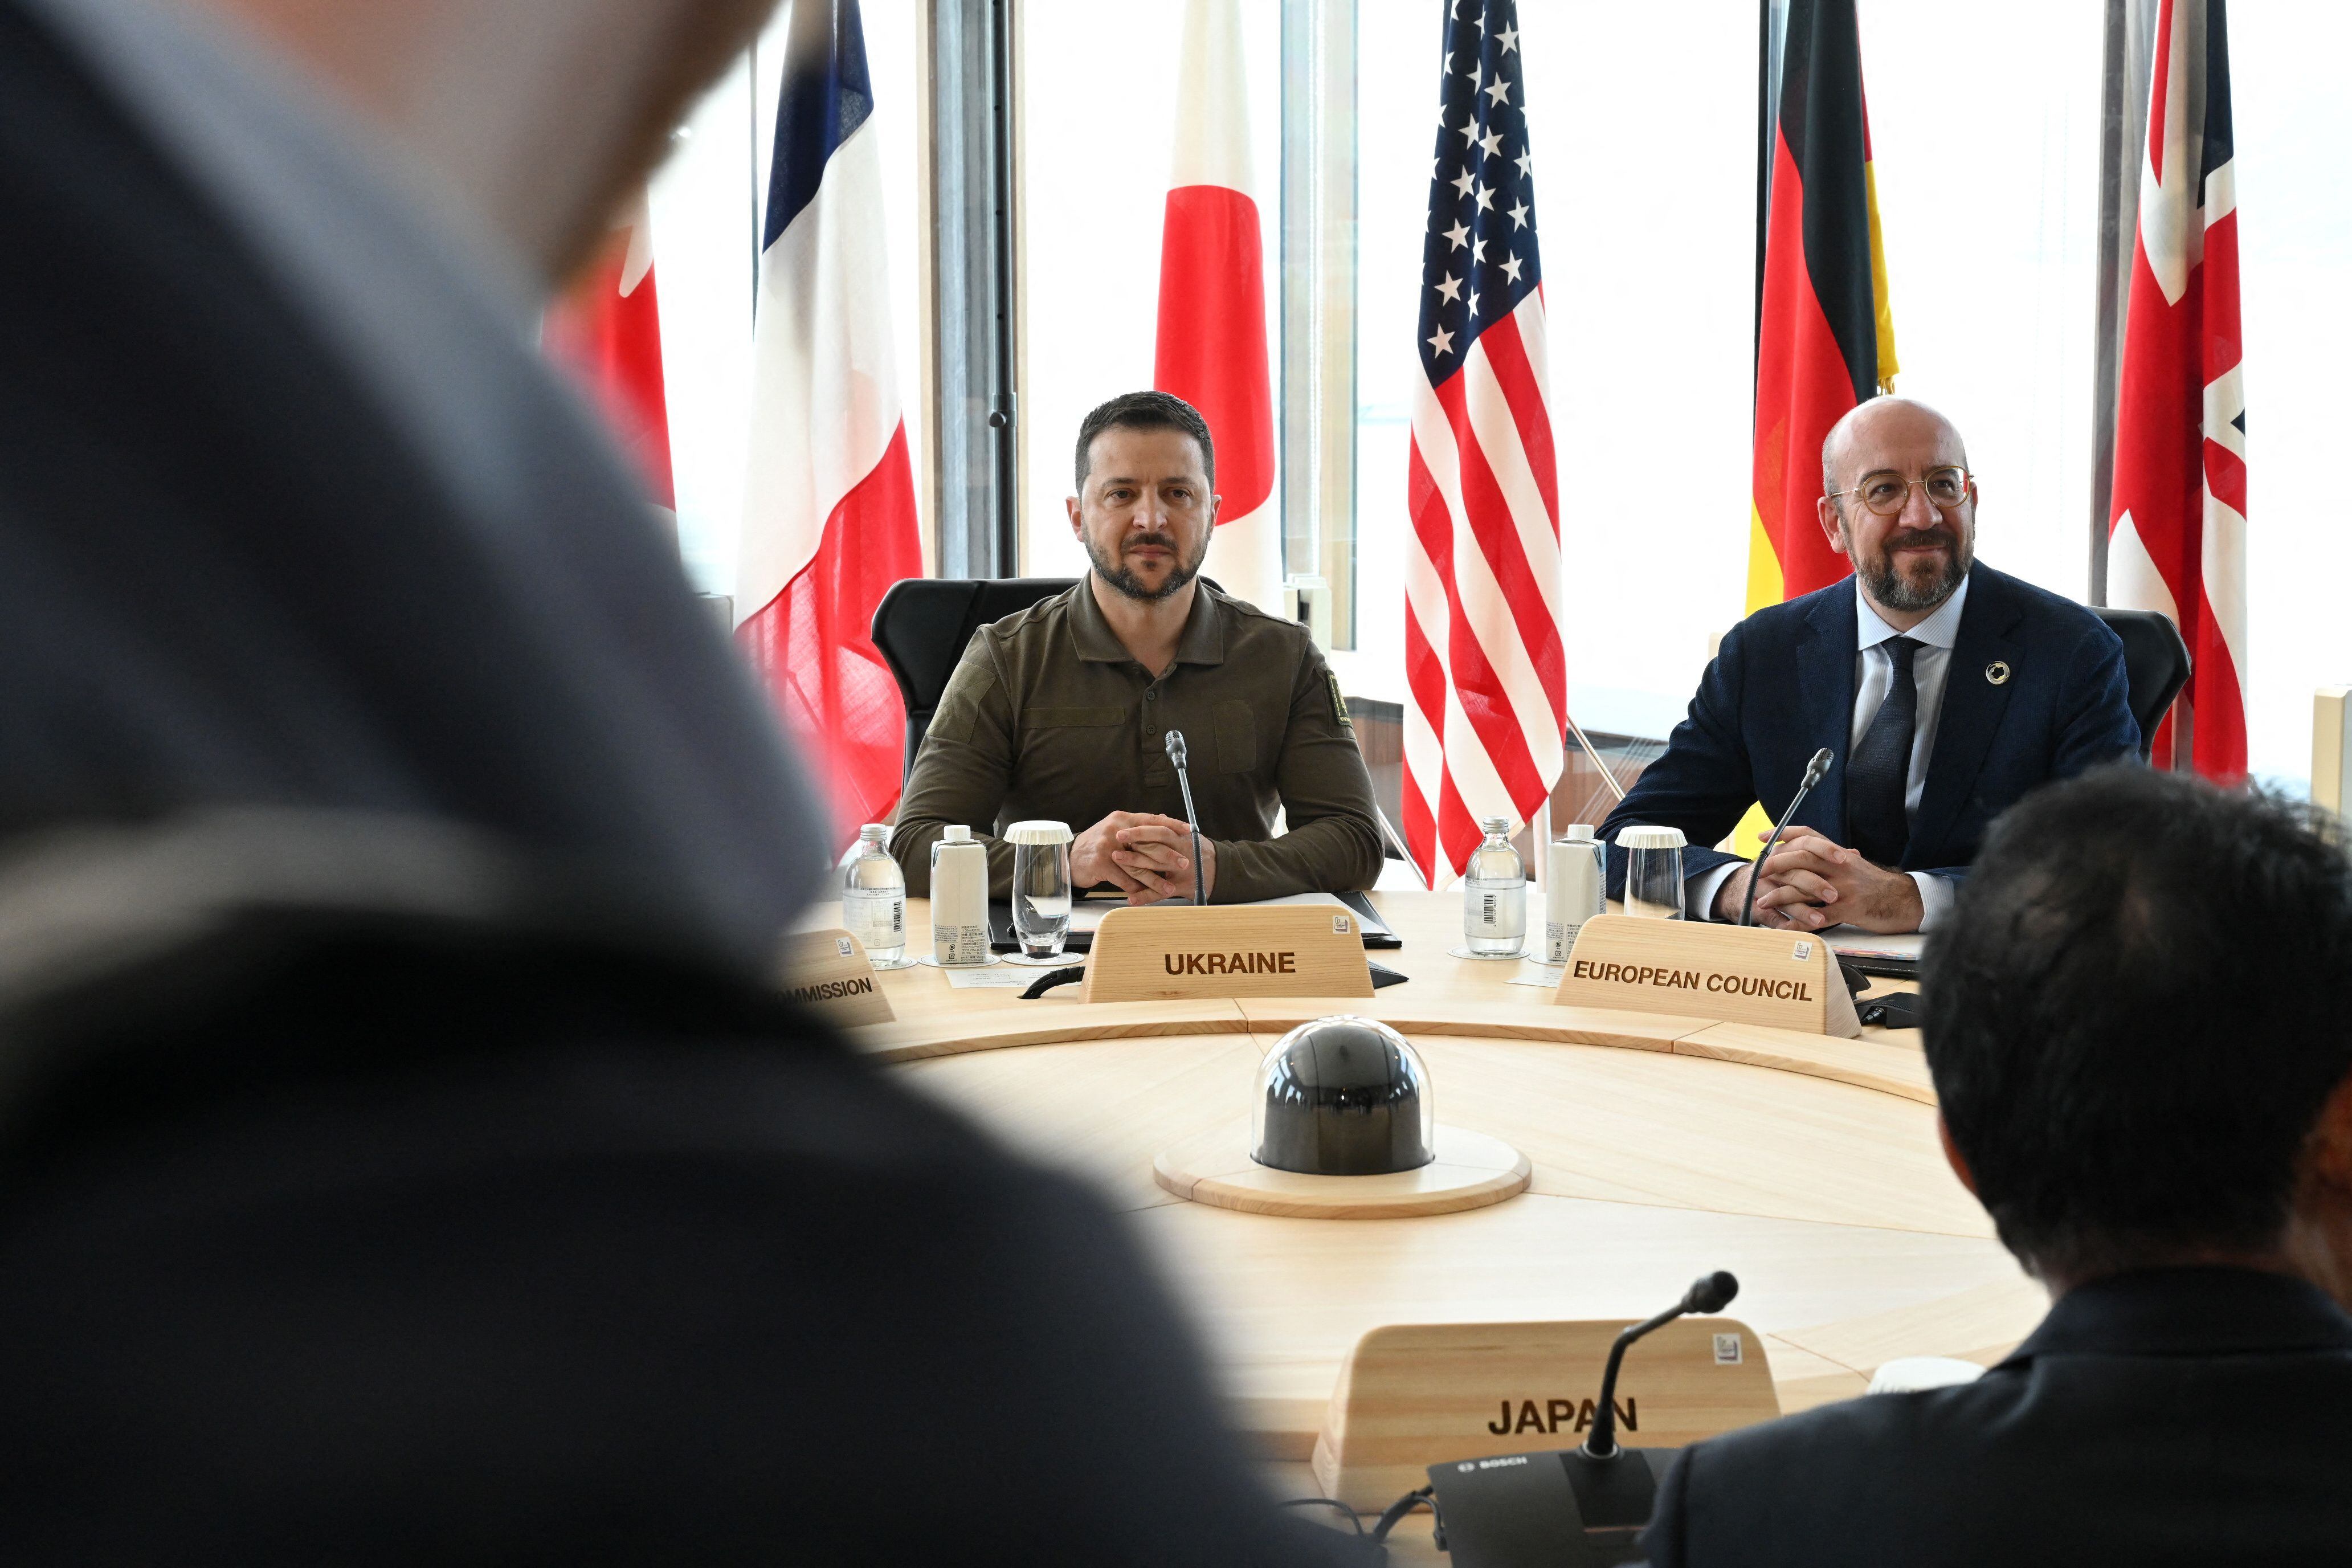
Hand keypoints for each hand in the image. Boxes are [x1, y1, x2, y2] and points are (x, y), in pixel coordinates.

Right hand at [1072, 812, 1214, 903]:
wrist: (1069, 857)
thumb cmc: (1096, 844)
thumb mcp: (1116, 829)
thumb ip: (1138, 826)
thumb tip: (1164, 818)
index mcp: (1123, 819)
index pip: (1151, 819)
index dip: (1172, 824)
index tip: (1189, 831)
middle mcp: (1116, 830)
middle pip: (1148, 843)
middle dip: (1169, 855)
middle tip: (1185, 863)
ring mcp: (1107, 846)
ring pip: (1138, 866)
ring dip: (1155, 880)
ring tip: (1169, 889)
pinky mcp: (1101, 863)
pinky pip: (1124, 879)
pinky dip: (1135, 889)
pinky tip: (1144, 896)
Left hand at [1113, 819, 1215, 904]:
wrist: (1222, 871)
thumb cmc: (1201, 853)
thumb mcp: (1189, 838)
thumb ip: (1173, 829)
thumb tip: (1159, 816)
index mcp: (1181, 837)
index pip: (1159, 829)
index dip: (1139, 830)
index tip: (1121, 830)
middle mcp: (1182, 850)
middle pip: (1156, 845)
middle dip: (1134, 845)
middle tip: (1114, 845)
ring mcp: (1182, 869)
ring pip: (1156, 866)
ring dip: (1135, 866)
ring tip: (1116, 865)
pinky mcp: (1182, 886)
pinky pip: (1161, 892)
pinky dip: (1146, 896)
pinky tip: (1131, 899)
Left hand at [1714, 827, 1924, 933]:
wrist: (1904, 901)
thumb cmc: (1875, 885)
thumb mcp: (1854, 866)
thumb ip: (1834, 858)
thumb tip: (1817, 849)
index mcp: (1839, 855)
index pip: (1809, 836)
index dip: (1785, 834)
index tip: (1763, 836)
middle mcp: (1840, 867)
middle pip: (1802, 858)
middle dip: (1776, 863)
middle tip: (1757, 871)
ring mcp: (1844, 888)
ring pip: (1806, 887)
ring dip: (1781, 895)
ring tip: (1762, 901)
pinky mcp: (1849, 910)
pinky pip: (1819, 916)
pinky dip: (1799, 923)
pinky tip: (1785, 927)